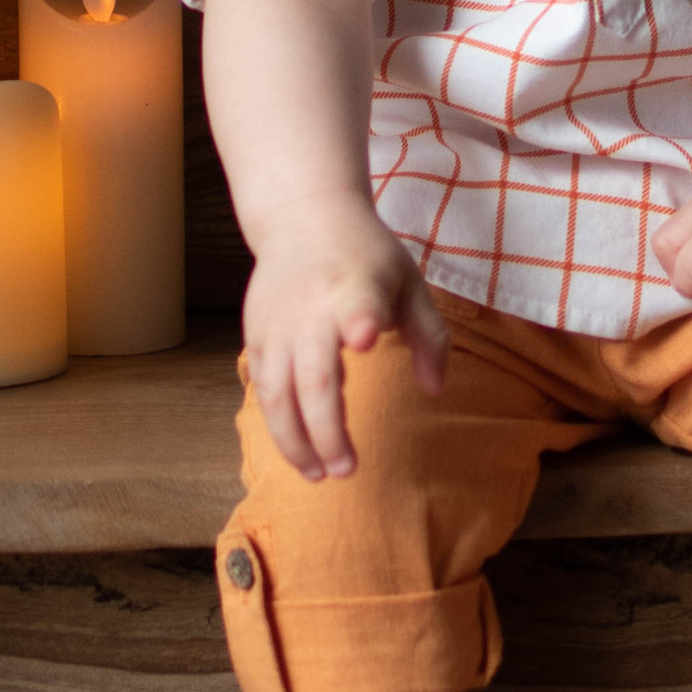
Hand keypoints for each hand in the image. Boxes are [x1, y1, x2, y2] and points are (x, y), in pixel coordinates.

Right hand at [242, 196, 447, 479]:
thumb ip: (429, 337)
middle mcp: (311, 308)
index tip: (362, 338)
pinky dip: (278, 423)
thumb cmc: (366, 255)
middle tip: (346, 470)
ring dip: (295, 440)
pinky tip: (299, 449)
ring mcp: (277, 324)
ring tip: (319, 475)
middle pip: (311, 376)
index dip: (357, 320)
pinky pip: (262, 389)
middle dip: (326, 430)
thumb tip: (435, 391)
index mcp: (356, 287)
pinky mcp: (256, 334)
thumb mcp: (410, 283)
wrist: (303, 216)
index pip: (355, 304)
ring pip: (277, 393)